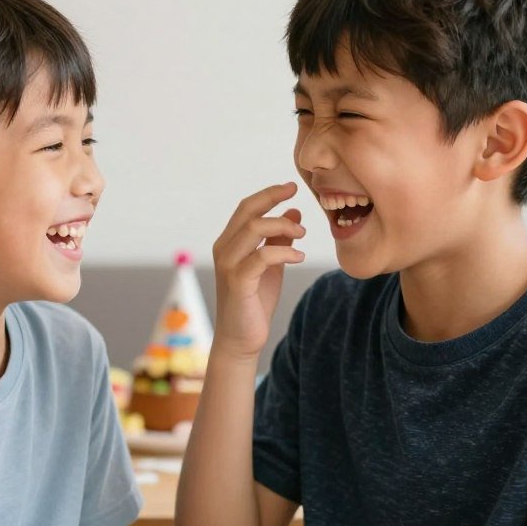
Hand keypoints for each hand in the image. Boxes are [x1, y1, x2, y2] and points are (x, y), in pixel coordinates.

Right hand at [212, 182, 305, 359]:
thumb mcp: (271, 265)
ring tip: (302, 235)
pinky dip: (284, 252)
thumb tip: (293, 212)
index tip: (292, 186)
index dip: (268, 194)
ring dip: (282, 226)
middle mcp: (224, 249)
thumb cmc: (255, 301)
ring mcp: (228, 265)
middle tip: (299, 198)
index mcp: (229, 242)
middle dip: (273, 198)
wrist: (241, 339)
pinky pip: (262, 256)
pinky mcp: (238, 282)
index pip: (246, 208)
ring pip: (253, 229)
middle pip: (247, 212)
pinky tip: (298, 257)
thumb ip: (278, 239)